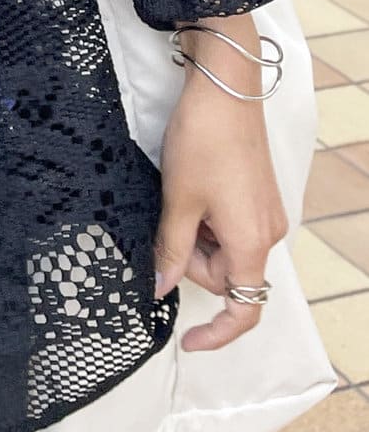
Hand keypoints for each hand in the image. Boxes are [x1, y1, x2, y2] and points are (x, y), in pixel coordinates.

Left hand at [154, 14, 288, 351]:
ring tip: (178, 199)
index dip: (218, 333)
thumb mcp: (177, 200)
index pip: (245, 308)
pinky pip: (230, 229)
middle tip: (166, 225)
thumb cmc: (201, 142)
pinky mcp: (258, 197)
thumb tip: (163, 287)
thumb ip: (171, 250)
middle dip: (192, 264)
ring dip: (196, 240)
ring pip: (225, 251)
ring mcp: (265, 214)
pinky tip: (189, 194)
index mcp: (251, 242)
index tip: (187, 341)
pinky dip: (205, 223)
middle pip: (227, 276)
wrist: (224, 90)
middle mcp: (268, 233)